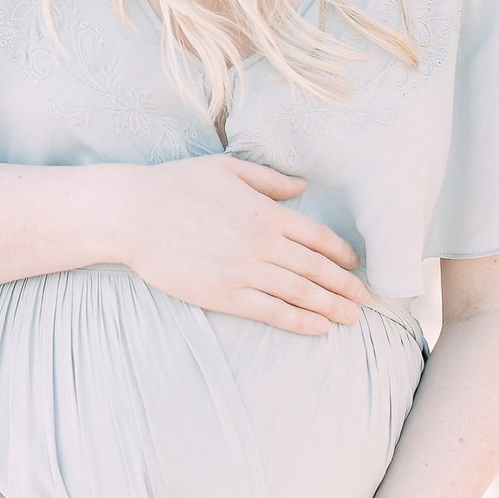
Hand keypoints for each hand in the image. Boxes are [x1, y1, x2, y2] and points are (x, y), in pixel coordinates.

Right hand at [106, 156, 370, 333]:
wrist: (133, 214)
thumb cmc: (178, 185)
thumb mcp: (228, 169)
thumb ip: (270, 180)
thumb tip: (303, 186)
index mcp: (267, 212)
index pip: (319, 237)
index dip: (343, 254)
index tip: (356, 265)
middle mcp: (263, 243)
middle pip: (317, 269)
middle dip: (346, 286)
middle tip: (365, 300)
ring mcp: (244, 271)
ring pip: (301, 293)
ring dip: (332, 307)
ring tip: (351, 318)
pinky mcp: (224, 295)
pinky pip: (272, 312)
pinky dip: (300, 321)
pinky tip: (319, 328)